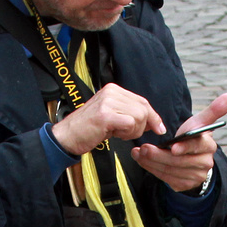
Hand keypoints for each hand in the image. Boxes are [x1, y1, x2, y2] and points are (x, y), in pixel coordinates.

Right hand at [51, 83, 165, 156]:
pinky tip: (114, 134)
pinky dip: (127, 133)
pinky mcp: (105, 114)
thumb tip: (154, 121)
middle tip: (126, 133)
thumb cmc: (89, 129)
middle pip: (143, 109)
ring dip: (133, 131)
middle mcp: (111, 92)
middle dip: (142, 126)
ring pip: (139, 117)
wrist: (67, 136)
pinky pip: (130, 123)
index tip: (159, 128)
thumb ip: (130, 114)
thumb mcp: (112, 116)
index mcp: (113, 90)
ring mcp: (108, 102)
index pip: (142, 101)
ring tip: (118, 133)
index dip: (154, 116)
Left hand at [132, 92, 226, 192]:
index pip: (197, 146)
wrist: (191, 158)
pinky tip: (143, 160)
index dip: (185, 147)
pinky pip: (166, 179)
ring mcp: (195, 176)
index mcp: (208, 146)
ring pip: (171, 170)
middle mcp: (205, 163)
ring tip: (139, 153)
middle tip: (143, 148)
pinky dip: (152, 169)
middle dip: (159, 155)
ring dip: (152, 162)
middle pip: (180, 161)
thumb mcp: (200, 123)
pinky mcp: (185, 185)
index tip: (172, 147)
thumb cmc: (193, 136)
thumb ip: (214, 109)